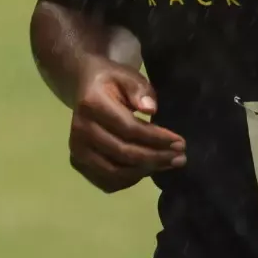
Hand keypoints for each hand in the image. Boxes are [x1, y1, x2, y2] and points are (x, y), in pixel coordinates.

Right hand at [67, 58, 185, 192]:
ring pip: (115, 172)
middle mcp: (80, 130)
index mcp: (92, 104)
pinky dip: (130, 180)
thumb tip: (150, 109)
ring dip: (146, 171)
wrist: (84, 88)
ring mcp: (77, 149)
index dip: (156, 138)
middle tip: (180, 157)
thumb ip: (139, 90)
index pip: (128, 128)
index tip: (180, 142)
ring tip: (169, 164)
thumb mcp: (127, 76)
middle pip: (123, 153)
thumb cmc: (112, 81)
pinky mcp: (78, 162)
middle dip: (156, 157)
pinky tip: (148, 169)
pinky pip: (107, 181)